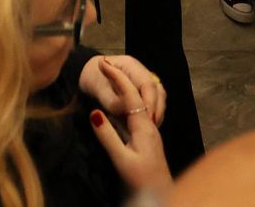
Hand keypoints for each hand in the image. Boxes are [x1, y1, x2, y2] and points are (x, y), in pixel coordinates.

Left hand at [80, 55, 166, 126]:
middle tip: (151, 127)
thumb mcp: (98, 90)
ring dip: (156, 112)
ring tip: (150, 127)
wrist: (86, 74)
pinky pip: (153, 101)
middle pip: (157, 90)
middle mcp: (141, 70)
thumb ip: (112, 102)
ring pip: (158, 96)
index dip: (150, 102)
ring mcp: (144, 79)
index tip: (147, 119)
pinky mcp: (143, 89)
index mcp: (130, 65)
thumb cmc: (91, 79)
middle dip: (156, 109)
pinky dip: (152, 112)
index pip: (148, 84)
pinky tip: (146, 124)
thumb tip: (128, 114)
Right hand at [88, 62, 171, 193]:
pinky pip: (137, 112)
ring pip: (138, 102)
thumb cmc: (141, 179)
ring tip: (110, 76)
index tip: (102, 62)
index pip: (130, 94)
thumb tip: (95, 113)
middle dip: (120, 77)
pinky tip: (120, 103)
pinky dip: (127, 101)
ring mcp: (150, 131)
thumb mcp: (121, 158)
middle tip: (103, 64)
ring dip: (124, 87)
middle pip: (136, 93)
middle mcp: (149, 125)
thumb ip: (108, 136)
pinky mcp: (147, 138)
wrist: (159, 194)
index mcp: (144, 127)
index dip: (116, 77)